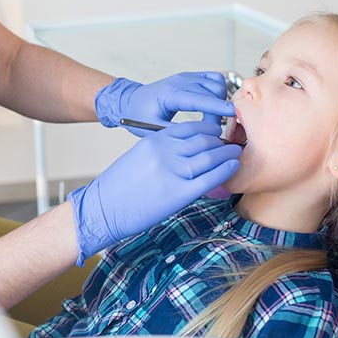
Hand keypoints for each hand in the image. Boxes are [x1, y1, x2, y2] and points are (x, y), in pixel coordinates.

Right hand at [69, 120, 241, 263]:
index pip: (191, 128)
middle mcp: (165, 152)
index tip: (217, 133)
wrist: (103, 209)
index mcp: (155, 140)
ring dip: (226, 154)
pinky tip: (233, 167)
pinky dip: (224, 171)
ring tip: (235, 154)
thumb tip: (189, 151)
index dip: (209, 129)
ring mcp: (172, 172)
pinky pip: (208, 178)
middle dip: (221, 141)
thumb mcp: (140, 156)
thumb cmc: (119, 186)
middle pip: (203, 140)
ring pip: (209, 157)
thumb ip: (163, 150)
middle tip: (232, 144)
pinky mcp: (177, 194)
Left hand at [95, 72, 233, 133]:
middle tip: (214, 130)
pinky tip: (214, 105)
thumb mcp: (153, 129)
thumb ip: (177, 133)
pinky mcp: (191, 77)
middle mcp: (180, 81)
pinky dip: (219, 90)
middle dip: (219, 111)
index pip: (198, 98)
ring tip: (213, 119)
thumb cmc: (139, 115)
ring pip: (216, 83)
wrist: (131, 101)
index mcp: (169, 93)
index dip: (216, 106)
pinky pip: (214, 79)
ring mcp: (186, 76)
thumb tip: (200, 140)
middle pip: (212, 91)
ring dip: (220, 100)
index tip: (232, 113)